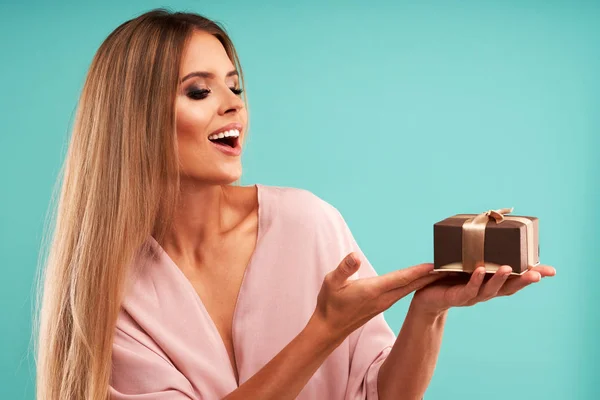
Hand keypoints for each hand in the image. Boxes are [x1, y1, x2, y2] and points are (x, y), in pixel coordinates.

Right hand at [312, 253, 446, 341]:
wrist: (329, 328)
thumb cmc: (329, 303)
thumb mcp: (331, 282)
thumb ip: (344, 269)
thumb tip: (355, 256)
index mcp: (374, 290)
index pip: (400, 279)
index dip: (418, 271)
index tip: (435, 265)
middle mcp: (383, 298)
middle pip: (411, 285)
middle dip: (430, 275)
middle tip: (449, 266)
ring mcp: (384, 303)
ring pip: (409, 289)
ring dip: (424, 280)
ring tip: (441, 271)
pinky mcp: (381, 305)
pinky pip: (403, 293)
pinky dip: (415, 285)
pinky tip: (421, 281)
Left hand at [411, 264, 556, 314]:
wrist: (428, 296)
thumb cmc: (449, 277)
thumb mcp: (466, 263)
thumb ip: (479, 251)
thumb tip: (490, 224)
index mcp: (491, 283)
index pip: (516, 280)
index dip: (532, 276)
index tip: (551, 271)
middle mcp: (486, 291)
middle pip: (509, 288)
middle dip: (524, 280)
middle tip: (538, 274)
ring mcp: (473, 295)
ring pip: (490, 289)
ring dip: (500, 279)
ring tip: (509, 268)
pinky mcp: (457, 297)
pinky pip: (468, 289)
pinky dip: (475, 280)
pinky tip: (480, 270)